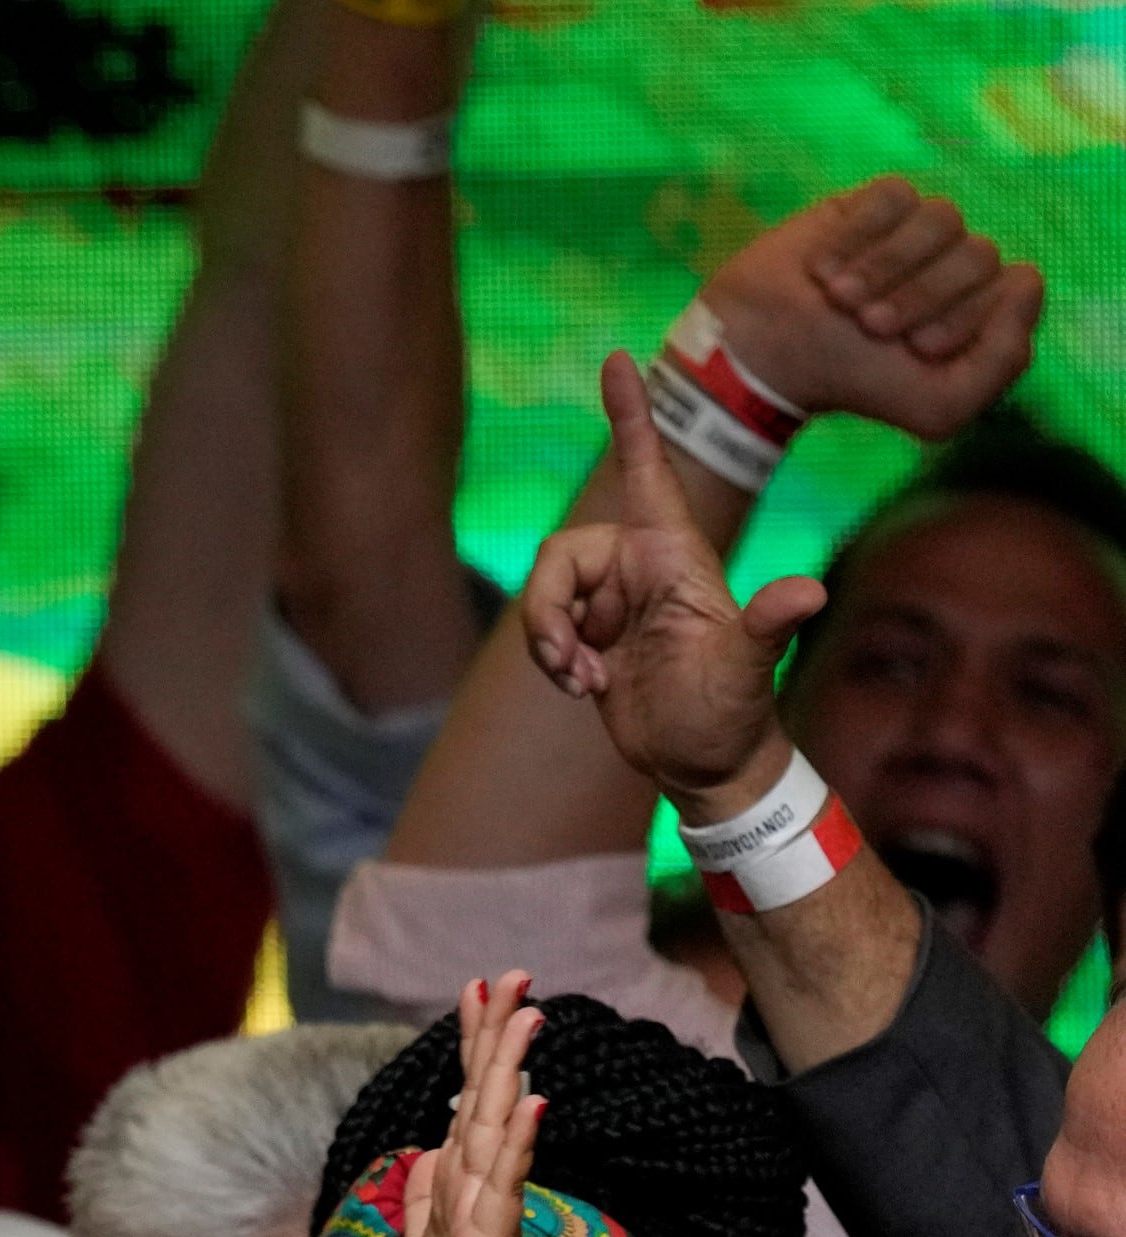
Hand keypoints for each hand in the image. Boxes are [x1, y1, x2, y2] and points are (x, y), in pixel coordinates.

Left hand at [389, 977, 541, 1236]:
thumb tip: (426, 1150)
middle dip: (498, 1035)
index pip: (467, 1099)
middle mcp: (481, 1188)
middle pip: (489, 1097)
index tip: (478, 990)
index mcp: (461, 1184)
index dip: (472, 1045)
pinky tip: (529, 1104)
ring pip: (497, 1128)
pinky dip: (516, 1145)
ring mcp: (490, 1213)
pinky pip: (503, 1187)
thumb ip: (426, 1196)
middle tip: (514, 975)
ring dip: (508, 1071)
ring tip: (525, 1016)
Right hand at [519, 358, 826, 807]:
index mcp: (673, 556)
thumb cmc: (732, 713)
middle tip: (571, 663)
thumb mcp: (747, 669)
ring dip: (548, 640)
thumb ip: (768, 625)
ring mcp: (613, 602)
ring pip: (545, 593)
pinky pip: (545, 626)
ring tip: (582, 680)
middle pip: (559, 556)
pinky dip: (552, 658)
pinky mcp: (592, 634)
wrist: (705, 761)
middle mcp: (640, 568)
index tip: (618, 359)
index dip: (631, 417)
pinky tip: (584, 686)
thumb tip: (808, 593)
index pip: (646, 471)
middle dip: (548, 610)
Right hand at [697, 176, 1038, 439]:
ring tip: (840, 298)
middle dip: (921, 295)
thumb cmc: (850, 383)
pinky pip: (893, 195)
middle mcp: (957, 264)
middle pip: (979, 253)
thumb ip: (1005, 361)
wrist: (762, 359)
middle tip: (869, 325)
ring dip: (885, 267)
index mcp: (981, 309)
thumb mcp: (939, 407)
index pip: (1015, 285)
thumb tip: (1026, 281)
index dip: (964, 316)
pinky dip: (857, 234)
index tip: (915, 347)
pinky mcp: (871, 204)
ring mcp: (917, 230)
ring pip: (942, 218)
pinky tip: (824, 266)